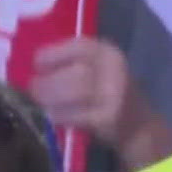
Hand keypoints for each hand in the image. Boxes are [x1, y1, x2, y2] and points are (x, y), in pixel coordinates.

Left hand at [28, 37, 145, 144]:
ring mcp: (114, 95)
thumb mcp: (97, 70)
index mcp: (108, 53)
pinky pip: (78, 115)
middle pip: (76, 71)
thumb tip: (33, 68)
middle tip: (33, 89)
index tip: (37, 63)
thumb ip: (71, 64)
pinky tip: (52, 117)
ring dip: (51, 98)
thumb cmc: (107, 94)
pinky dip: (60, 116)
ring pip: (76, 92)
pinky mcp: (108, 118)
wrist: (138, 125)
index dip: (55, 53)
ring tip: (39, 103)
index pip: (80, 46)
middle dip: (49, 81)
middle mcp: (114, 70)